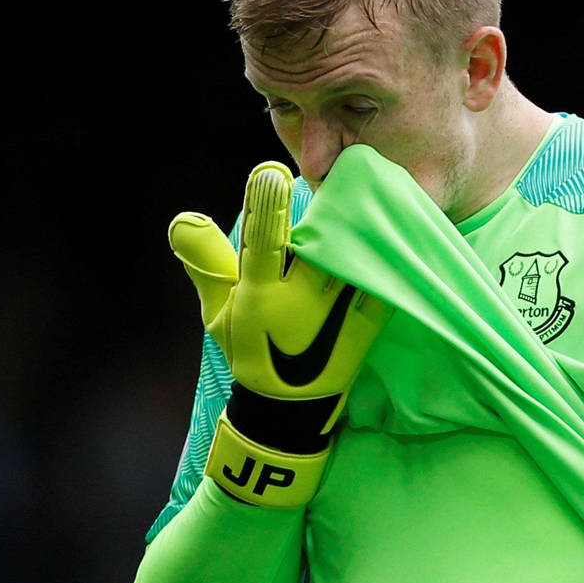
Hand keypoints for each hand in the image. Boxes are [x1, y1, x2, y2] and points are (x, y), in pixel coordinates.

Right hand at [169, 162, 387, 507]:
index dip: (265, 210)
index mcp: (258, 296)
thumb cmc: (250, 350)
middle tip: (338, 178)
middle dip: (324, 215)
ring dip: (361, 230)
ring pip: (351, 262)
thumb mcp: (217, 313)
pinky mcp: (365, 328)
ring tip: (374, 192)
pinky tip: (400, 228)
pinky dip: (391, 259)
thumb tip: (182, 219)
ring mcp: (334, 318)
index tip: (270, 172)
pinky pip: (383, 286)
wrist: (288, 411)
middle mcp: (296, 304)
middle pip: (315, 249)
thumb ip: (206, 263)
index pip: (259, 246)